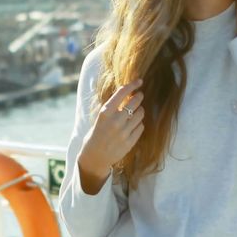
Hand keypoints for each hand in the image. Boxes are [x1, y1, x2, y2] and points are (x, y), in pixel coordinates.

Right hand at [78, 78, 144, 192]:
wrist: (95, 156)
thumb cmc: (96, 133)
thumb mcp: (101, 118)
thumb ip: (113, 108)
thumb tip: (129, 95)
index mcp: (105, 112)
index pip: (122, 93)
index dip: (133, 85)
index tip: (139, 81)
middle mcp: (115, 121)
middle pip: (135, 102)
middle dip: (139, 97)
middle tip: (139, 96)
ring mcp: (124, 132)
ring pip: (140, 114)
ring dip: (140, 110)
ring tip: (135, 112)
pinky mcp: (130, 142)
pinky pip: (141, 127)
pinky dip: (139, 124)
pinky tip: (133, 125)